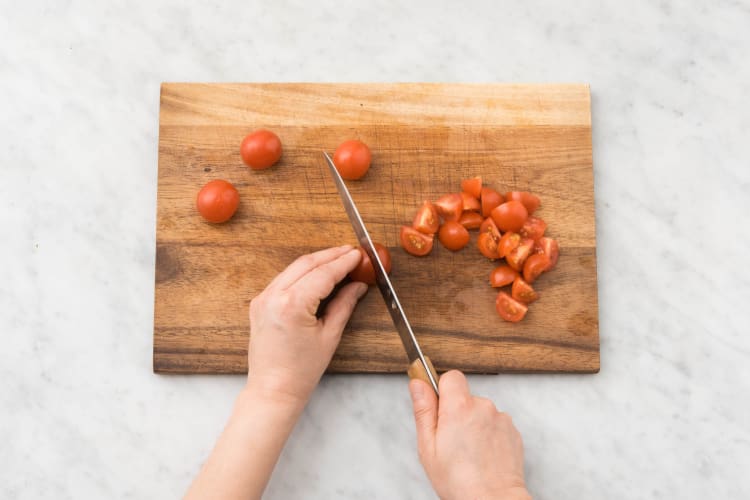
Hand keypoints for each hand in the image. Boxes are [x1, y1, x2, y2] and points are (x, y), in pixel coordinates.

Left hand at [247, 245, 367, 406]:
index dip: (343, 262)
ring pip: (293, 268)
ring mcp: (263, 298)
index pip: (323, 273)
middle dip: (331, 255)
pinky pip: (283, 279)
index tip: (358, 255)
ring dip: (317, 261)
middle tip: (351, 252)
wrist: (273, 389)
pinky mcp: (259, 303)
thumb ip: (344, 305)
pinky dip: (302, 272)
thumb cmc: (300, 371)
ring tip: (338, 259)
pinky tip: (317, 273)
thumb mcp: (330, 336)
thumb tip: (357, 286)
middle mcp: (273, 297)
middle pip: (307, 264)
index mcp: (292, 305)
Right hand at [409, 371, 530, 499]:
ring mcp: (501, 418)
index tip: (438, 407)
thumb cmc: (459, 481)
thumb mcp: (428, 447)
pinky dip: (488, 435)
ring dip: (474, 425)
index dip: (442, 390)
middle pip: (465, 397)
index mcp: (459, 407)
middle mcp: (483, 407)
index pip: (451, 376)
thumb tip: (418, 383)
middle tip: (450, 441)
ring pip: (480, 412)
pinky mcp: (512, 431)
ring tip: (468, 453)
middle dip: (456, 412)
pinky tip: (482, 455)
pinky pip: (495, 424)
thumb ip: (423, 409)